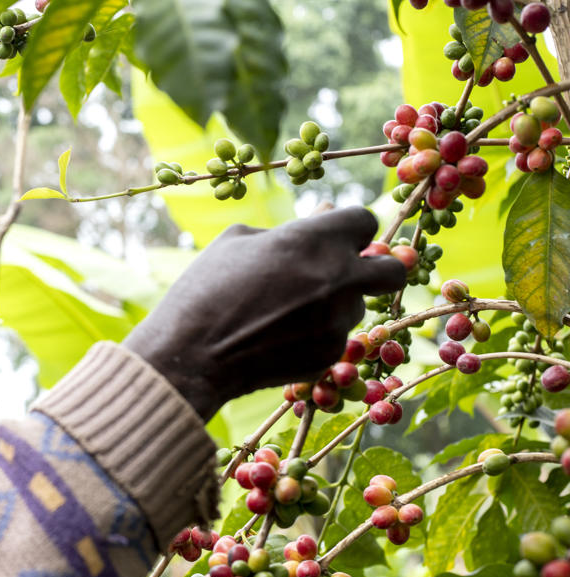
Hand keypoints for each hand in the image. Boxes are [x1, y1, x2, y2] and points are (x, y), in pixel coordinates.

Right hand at [122, 206, 406, 421]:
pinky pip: (336, 337)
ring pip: (357, 306)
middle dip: (376, 268)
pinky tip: (280, 336)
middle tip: (349, 272)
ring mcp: (337, 320)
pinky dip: (317, 335)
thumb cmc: (205, 288)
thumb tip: (327, 214)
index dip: (349, 229)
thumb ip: (290, 228)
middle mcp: (337, 278)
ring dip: (336, 304)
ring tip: (287, 311)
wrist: (191, 354)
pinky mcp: (329, 354)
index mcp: (313, 239)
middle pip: (393, 269)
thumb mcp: (237, 242)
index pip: (365, 220)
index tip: (334, 238)